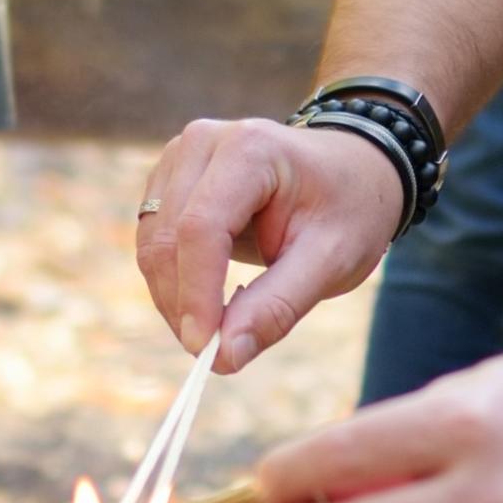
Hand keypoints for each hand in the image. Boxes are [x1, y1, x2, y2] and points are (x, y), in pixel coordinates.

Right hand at [136, 119, 402, 373]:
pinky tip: (210, 304)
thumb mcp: (330, 262)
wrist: (350, 173)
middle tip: (215, 356)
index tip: (205, 350)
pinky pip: (153, 243)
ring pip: (151, 245)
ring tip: (219, 332)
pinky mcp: (169, 181)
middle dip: (183, 306)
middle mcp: (203, 143)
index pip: (201, 228)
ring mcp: (179, 158)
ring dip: (174, 300)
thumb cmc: (348, 212)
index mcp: (250, 150)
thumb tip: (223, 358)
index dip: (196, 294)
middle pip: (167, 238)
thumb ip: (277, 308)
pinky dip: (174, 284)